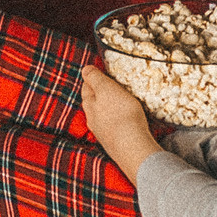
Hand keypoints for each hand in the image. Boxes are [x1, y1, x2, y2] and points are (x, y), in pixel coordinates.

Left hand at [79, 65, 160, 180]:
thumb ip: (95, 78)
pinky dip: (116, 122)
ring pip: (102, 116)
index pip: (86, 87)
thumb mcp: (106, 89)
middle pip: (93, 103)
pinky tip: (123, 122)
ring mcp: (103, 132)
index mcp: (89, 104)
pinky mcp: (114, 142)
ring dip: (107, 109)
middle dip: (98, 94)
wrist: (132, 147)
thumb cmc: (120, 114)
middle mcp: (92, 119)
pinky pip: (113, 127)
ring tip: (117, 103)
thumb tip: (85, 69)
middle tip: (108, 87)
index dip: (92, 78)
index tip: (99, 72)